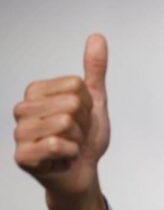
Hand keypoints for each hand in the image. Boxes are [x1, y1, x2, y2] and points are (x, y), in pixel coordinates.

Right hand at [13, 34, 110, 209]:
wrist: (82, 172)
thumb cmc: (84, 138)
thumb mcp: (94, 101)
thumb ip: (94, 70)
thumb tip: (98, 36)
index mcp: (36, 92)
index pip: (75, 85)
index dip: (87, 104)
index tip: (81, 117)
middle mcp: (22, 109)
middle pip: (70, 103)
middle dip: (83, 123)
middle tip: (75, 135)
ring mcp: (19, 132)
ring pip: (64, 123)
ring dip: (77, 139)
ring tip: (69, 145)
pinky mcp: (22, 156)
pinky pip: (57, 144)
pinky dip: (70, 153)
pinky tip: (63, 158)